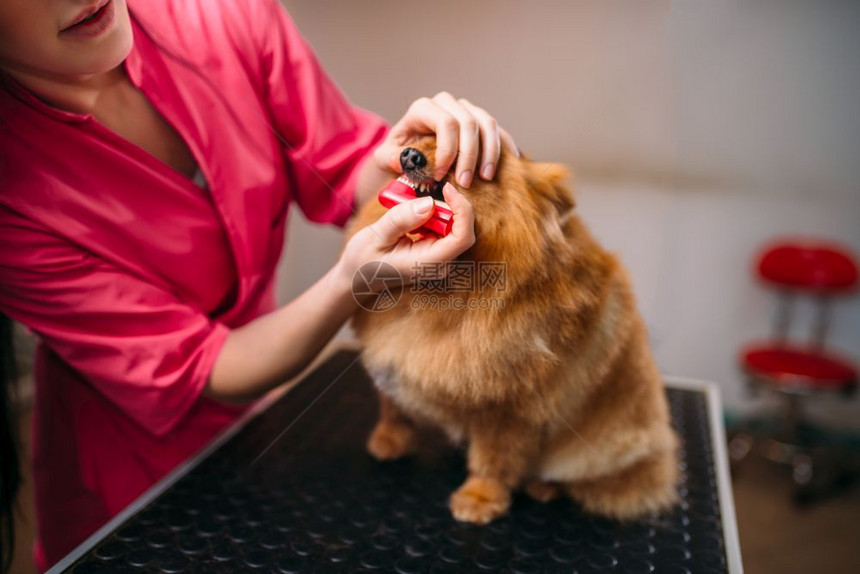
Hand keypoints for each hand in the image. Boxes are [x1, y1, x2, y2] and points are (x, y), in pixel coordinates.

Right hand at [338, 183, 474, 290]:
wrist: (357, 277)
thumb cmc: (363, 261)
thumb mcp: (376, 236)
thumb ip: (402, 219)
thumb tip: (429, 203)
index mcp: (428, 264)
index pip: (462, 238)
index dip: (462, 210)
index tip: (447, 188)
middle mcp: (439, 264)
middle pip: (462, 229)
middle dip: (446, 205)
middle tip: (420, 194)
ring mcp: (439, 260)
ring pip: (453, 226)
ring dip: (436, 210)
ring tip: (407, 207)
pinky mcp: (435, 252)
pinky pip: (443, 228)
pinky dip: (430, 216)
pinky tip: (410, 217)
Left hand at [373, 92, 518, 187]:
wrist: (406, 153)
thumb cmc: (396, 155)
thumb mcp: (385, 158)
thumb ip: (391, 158)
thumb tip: (404, 159)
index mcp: (423, 108)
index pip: (445, 123)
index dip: (448, 150)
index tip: (442, 176)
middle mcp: (446, 103)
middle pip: (469, 123)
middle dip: (469, 155)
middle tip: (466, 183)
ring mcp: (465, 109)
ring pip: (487, 123)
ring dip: (489, 152)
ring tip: (485, 178)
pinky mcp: (479, 122)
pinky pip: (498, 130)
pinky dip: (504, 146)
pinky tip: (510, 163)